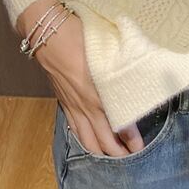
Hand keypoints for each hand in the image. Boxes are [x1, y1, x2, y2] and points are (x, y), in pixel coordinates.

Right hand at [21, 0, 144, 156]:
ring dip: (100, 151)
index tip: (139, 145)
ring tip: (113, 156)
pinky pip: (75, 129)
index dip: (129, 137)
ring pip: (86, 139)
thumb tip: (137, 73)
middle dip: (117, 152)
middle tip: (131, 156)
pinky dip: (84, 140)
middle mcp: (85, 104)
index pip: (117, 123)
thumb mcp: (106, 49)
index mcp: (98, 92)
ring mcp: (72, 105)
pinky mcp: (63, 102)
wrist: (49, 33)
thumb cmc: (80, 36)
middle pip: (102, 140)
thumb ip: (120, 66)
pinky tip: (91, 142)